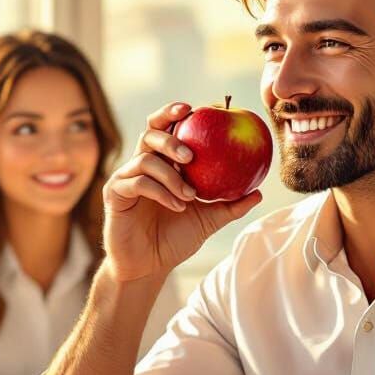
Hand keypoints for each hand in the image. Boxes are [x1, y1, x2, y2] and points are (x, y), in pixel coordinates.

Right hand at [102, 101, 262, 281]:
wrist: (148, 266)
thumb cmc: (175, 240)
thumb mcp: (208, 220)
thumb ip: (230, 205)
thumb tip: (259, 192)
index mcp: (161, 163)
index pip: (163, 129)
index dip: (173, 113)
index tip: (193, 108)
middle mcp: (141, 165)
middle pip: (149, 134)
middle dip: (170, 138)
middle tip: (191, 154)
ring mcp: (125, 178)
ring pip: (145, 160)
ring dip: (171, 175)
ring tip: (190, 195)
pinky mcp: (114, 194)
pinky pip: (137, 183)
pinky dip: (161, 192)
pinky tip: (177, 205)